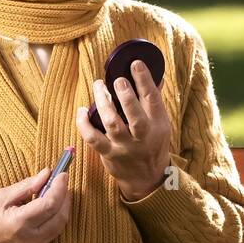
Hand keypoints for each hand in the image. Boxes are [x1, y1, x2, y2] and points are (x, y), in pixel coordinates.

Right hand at [0, 167, 71, 242]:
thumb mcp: (3, 196)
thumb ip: (28, 185)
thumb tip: (47, 173)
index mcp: (19, 223)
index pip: (49, 204)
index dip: (59, 188)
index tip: (63, 174)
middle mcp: (30, 238)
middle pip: (60, 215)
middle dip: (65, 196)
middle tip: (62, 180)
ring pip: (61, 224)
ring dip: (64, 206)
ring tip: (59, 190)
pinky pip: (55, 231)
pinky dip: (58, 216)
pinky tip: (54, 205)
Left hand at [76, 59, 172, 200]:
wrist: (146, 178)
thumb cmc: (153, 145)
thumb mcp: (161, 124)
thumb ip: (154, 101)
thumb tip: (156, 76)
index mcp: (158, 125)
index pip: (152, 99)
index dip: (144, 80)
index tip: (135, 64)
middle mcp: (143, 137)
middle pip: (134, 115)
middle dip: (125, 95)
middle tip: (116, 79)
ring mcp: (125, 147)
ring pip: (112, 124)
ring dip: (103, 103)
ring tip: (98, 86)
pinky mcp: (109, 154)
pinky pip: (93, 139)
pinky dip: (84, 124)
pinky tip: (82, 110)